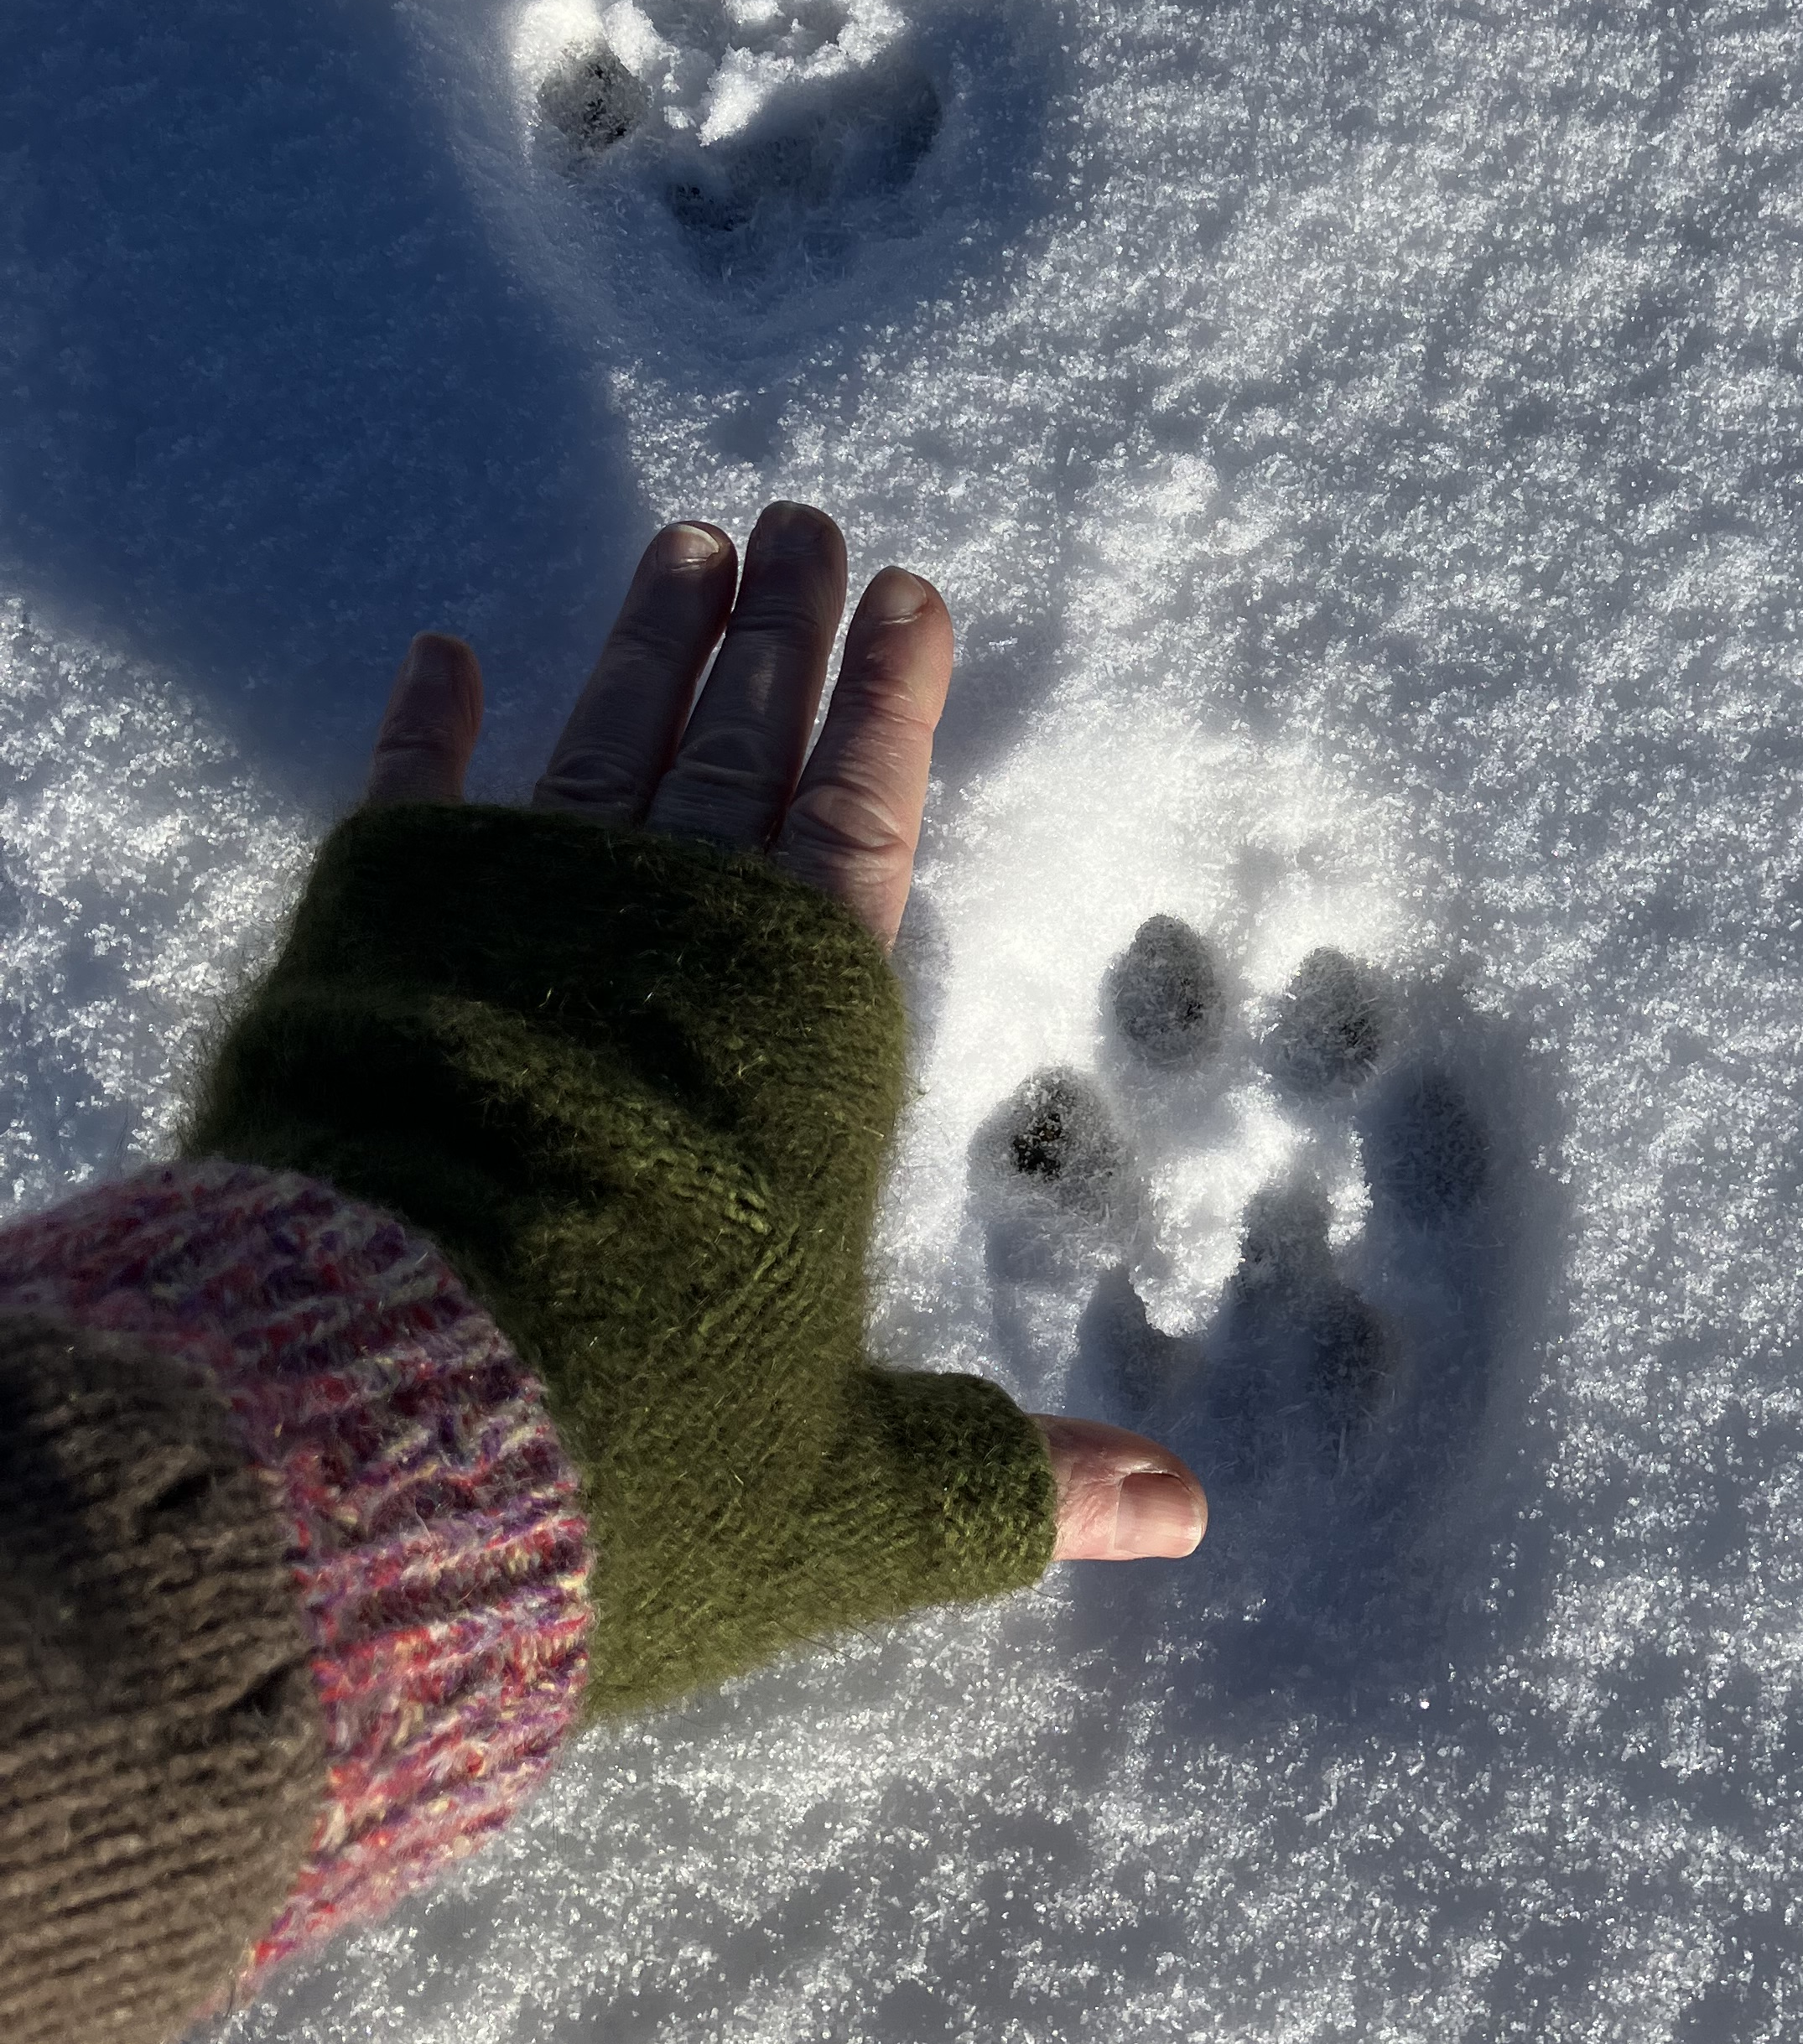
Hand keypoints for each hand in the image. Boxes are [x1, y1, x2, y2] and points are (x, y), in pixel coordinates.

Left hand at [363, 502, 1206, 1565]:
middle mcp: (665, 950)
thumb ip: (1004, 1477)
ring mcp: (513, 933)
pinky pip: (407, 804)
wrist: (383, 1440)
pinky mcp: (370, 946)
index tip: (908, 593)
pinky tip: (444, 654)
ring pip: (604, 748)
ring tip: (687, 544)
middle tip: (803, 523)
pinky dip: (427, 727)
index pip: (864, 826)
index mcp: (798, 1042)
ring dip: (650, 645)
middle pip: (739, 753)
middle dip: (780, 634)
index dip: (889, 708)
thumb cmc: (641, 1468)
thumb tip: (1191, 1520)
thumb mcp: (844, 1494)